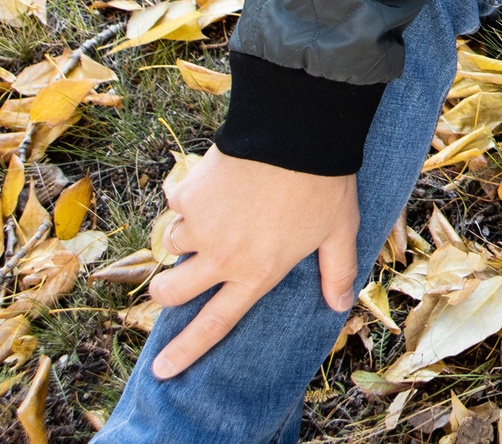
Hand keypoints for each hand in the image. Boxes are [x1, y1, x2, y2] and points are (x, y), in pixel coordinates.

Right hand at [145, 149, 360, 379]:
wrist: (296, 133)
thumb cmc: (324, 183)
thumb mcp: (340, 231)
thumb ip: (337, 271)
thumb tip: (339, 305)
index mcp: (257, 273)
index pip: (215, 324)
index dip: (186, 350)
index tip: (161, 369)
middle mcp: (222, 257)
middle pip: (173, 292)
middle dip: (165, 294)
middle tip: (170, 287)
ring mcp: (201, 226)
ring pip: (172, 245)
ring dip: (185, 236)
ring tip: (213, 217)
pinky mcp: (188, 194)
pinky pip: (176, 201)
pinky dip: (188, 194)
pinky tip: (213, 181)